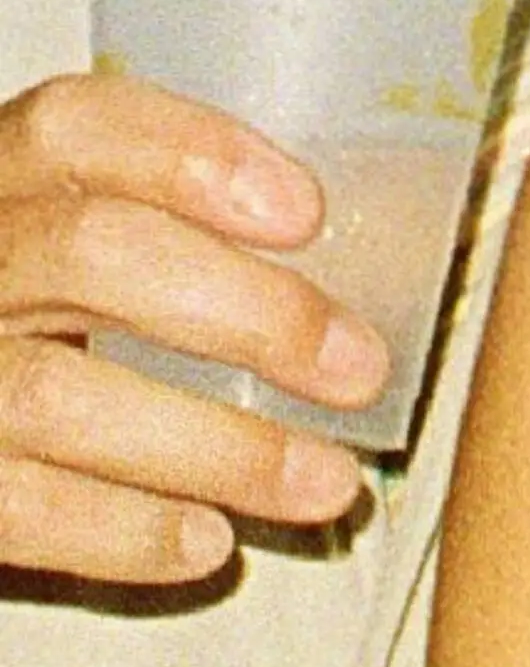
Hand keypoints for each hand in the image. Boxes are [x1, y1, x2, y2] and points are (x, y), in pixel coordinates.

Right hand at [0, 64, 370, 586]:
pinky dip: (125, 532)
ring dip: (218, 446)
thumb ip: (164, 243)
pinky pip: (19, 509)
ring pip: (55, 395)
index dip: (192, 156)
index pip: (71, 127)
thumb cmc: (34, 327)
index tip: (307, 214)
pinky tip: (207, 539)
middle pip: (87, 252)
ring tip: (326, 481)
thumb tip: (353, 293)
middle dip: (248, 312)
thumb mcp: (68, 260)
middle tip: (358, 369)